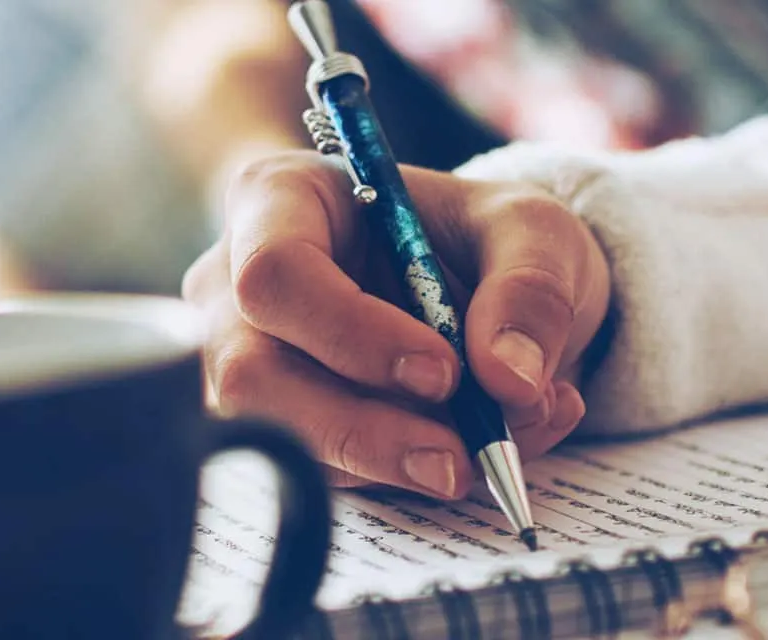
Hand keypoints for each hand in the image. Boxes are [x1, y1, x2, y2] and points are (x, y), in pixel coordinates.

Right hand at [183, 151, 610, 498]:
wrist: (479, 287)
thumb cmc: (479, 236)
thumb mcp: (531, 232)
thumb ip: (530, 290)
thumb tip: (510, 381)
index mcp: (281, 200)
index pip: (275, 271)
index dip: (351, 332)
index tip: (443, 372)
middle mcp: (236, 283)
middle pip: (253, 374)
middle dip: (361, 429)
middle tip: (459, 458)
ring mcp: (243, 360)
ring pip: (282, 437)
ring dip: (392, 462)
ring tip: (494, 446)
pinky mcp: (277, 424)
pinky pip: (320, 471)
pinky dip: (405, 474)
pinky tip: (477, 448)